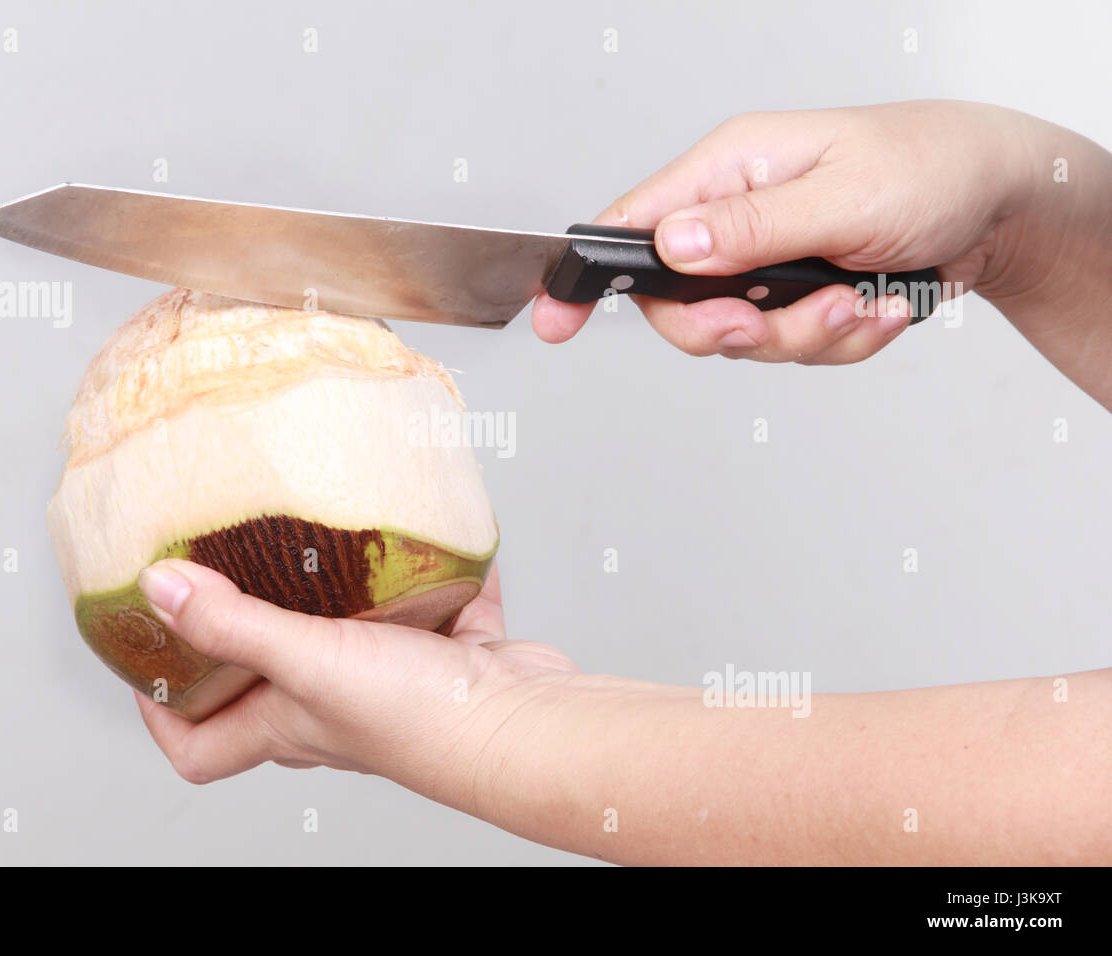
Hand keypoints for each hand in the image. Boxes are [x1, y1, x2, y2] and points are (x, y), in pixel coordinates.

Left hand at [132, 559, 578, 793]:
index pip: (201, 746)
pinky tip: (423, 527)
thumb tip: (156, 587)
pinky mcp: (450, 655)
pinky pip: (432, 605)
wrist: (528, 726)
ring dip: (332, 593)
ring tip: (311, 534)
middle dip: (241, 632)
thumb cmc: (420, 719)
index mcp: (287, 724)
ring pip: (347, 636)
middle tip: (221, 568)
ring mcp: (391, 682)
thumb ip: (235, 622)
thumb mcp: (310, 662)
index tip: (144, 659)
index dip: (162, 713)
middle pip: (267, 683)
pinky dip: (428, 571)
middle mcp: (333, 710)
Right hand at [533, 100, 1047, 363]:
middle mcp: (739, 219)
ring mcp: (767, 264)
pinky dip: (843, 340)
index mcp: (732, 170)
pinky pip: (796, 350)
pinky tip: (878, 302)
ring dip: (811, 334)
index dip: (589, 274)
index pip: (633, 224)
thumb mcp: (842, 195)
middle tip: (782, 320)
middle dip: (737, 329)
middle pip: (682, 304)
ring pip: (745, 339)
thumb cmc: (930, 168)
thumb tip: (671, 246)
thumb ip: (752, 228)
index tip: (557, 316)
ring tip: (863, 296)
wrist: (997, 203)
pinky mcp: (798, 300)